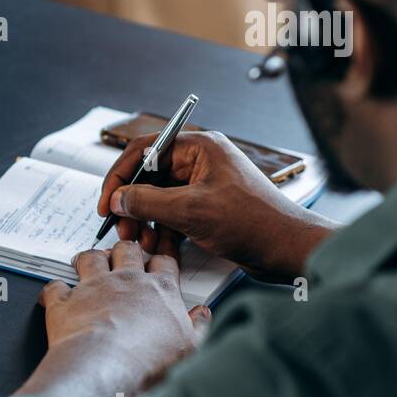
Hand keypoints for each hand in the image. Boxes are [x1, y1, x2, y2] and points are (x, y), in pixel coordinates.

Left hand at [14, 242, 211, 396]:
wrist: (105, 368)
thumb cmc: (147, 360)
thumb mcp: (190, 347)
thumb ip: (198, 326)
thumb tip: (203, 315)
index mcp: (158, 290)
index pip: (164, 262)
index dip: (162, 257)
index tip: (160, 256)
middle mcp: (125, 282)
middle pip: (127, 251)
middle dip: (125, 249)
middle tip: (123, 253)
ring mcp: (92, 288)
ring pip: (91, 257)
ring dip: (89, 258)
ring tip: (88, 261)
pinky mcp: (64, 302)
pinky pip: (56, 287)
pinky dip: (55, 289)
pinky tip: (57, 292)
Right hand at [98, 131, 336, 281]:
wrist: (289, 249)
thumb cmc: (255, 222)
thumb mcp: (191, 211)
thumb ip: (147, 202)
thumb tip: (119, 198)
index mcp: (200, 147)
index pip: (144, 150)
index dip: (120, 176)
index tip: (107, 201)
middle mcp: (201, 162)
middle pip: (150, 177)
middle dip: (133, 204)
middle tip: (122, 227)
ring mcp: (205, 185)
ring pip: (159, 198)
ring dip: (146, 221)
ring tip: (141, 241)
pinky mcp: (208, 208)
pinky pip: (174, 214)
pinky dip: (163, 230)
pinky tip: (159, 248)